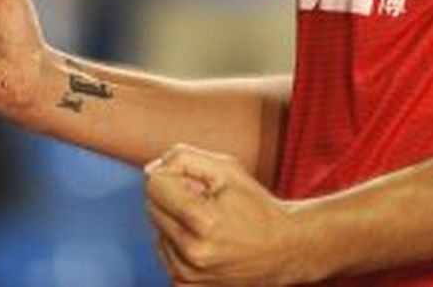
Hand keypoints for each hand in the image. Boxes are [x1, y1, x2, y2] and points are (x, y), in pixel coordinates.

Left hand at [145, 145, 325, 284]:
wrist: (282, 250)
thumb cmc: (256, 207)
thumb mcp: (227, 168)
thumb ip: (184, 158)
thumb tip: (150, 170)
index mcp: (203, 221)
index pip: (155, 185)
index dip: (175, 175)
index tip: (198, 183)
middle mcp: (192, 253)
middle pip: (152, 206)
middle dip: (174, 196)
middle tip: (206, 202)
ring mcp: (187, 274)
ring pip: (157, 229)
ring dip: (175, 221)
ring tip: (209, 224)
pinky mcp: (184, 285)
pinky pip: (164, 251)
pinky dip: (178, 242)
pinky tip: (205, 241)